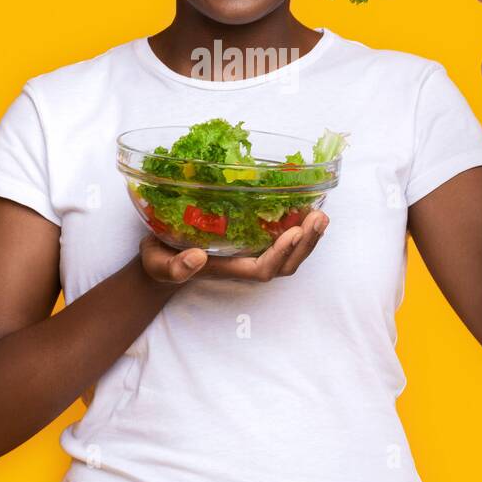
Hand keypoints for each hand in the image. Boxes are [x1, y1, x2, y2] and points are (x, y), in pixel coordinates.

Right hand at [139, 209, 329, 283]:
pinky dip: (298, 229)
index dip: (281, 253)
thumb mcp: (160, 264)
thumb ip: (175, 266)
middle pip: (285, 264)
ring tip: (321, 216)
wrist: (160, 261)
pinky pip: (282, 241)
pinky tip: (306, 211)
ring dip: (308, 237)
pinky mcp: (251, 242)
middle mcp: (245, 264)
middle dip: (305, 245)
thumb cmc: (160, 263)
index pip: (263, 269)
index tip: (293, 233)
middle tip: (319, 219)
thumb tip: (196, 259)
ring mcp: (250, 254)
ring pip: (289, 254)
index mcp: (228, 270)